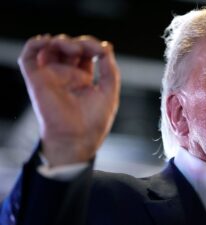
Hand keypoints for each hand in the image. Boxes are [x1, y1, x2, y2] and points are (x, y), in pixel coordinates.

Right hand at [18, 34, 120, 166]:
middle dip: (79, 42)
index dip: (93, 45)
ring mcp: (50, 76)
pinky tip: (49, 41)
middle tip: (85, 49)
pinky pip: (29, 55)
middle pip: (68, 47)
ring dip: (61, 40)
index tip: (103, 50)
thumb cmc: (94, 120)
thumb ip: (109, 68)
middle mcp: (66, 75)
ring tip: (73, 49)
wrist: (77, 138)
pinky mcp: (36, 78)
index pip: (85, 53)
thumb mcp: (109, 90)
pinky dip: (36, 42)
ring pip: (50, 47)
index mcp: (83, 79)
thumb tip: (106, 47)